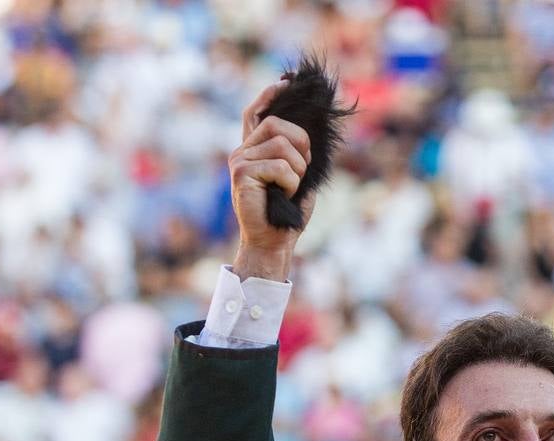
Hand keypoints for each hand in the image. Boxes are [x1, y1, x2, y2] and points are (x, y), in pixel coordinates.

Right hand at [229, 80, 314, 281]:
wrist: (273, 242)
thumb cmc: (286, 212)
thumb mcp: (297, 177)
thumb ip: (297, 154)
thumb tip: (314, 130)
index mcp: (254, 150)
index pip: (254, 113)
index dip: (267, 96)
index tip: (283, 84)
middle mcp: (242, 151)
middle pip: (276, 124)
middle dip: (301, 143)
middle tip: (304, 168)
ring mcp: (239, 161)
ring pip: (282, 145)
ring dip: (298, 168)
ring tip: (291, 187)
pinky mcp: (242, 174)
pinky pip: (281, 166)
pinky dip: (292, 182)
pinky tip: (284, 194)